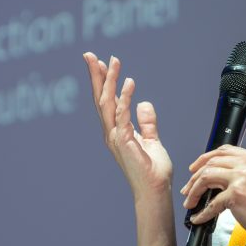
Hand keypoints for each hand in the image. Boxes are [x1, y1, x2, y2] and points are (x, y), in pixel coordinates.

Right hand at [83, 52, 172, 198]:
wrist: (155, 190)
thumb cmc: (152, 170)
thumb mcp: (151, 140)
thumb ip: (147, 122)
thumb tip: (144, 103)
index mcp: (116, 131)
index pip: (106, 101)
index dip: (102, 81)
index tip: (99, 62)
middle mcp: (111, 132)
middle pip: (100, 98)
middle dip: (96, 75)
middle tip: (90, 55)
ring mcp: (115, 136)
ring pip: (107, 103)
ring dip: (109, 80)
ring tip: (113, 61)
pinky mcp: (124, 141)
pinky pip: (122, 114)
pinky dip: (125, 97)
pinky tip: (129, 82)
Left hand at [179, 145, 245, 245]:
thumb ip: (245, 175)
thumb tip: (219, 179)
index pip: (225, 151)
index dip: (205, 159)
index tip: (195, 168)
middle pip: (212, 162)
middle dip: (195, 176)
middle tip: (188, 188)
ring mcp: (243, 177)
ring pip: (206, 176)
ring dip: (194, 190)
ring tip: (190, 202)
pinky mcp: (237, 193)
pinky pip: (211, 202)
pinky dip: (202, 212)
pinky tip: (199, 218)